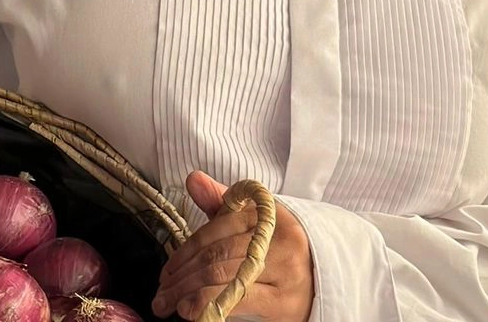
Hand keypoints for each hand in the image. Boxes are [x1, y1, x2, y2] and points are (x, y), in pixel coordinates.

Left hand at [152, 171, 314, 321]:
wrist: (326, 282)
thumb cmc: (283, 252)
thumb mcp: (256, 223)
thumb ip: (222, 203)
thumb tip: (194, 179)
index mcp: (271, 215)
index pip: (218, 226)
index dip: (186, 247)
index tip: (168, 268)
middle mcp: (280, 240)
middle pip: (217, 254)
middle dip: (182, 274)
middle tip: (161, 290)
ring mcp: (285, 272)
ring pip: (222, 275)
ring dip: (187, 291)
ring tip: (168, 302)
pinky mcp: (285, 303)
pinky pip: (237, 299)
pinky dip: (207, 304)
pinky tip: (189, 310)